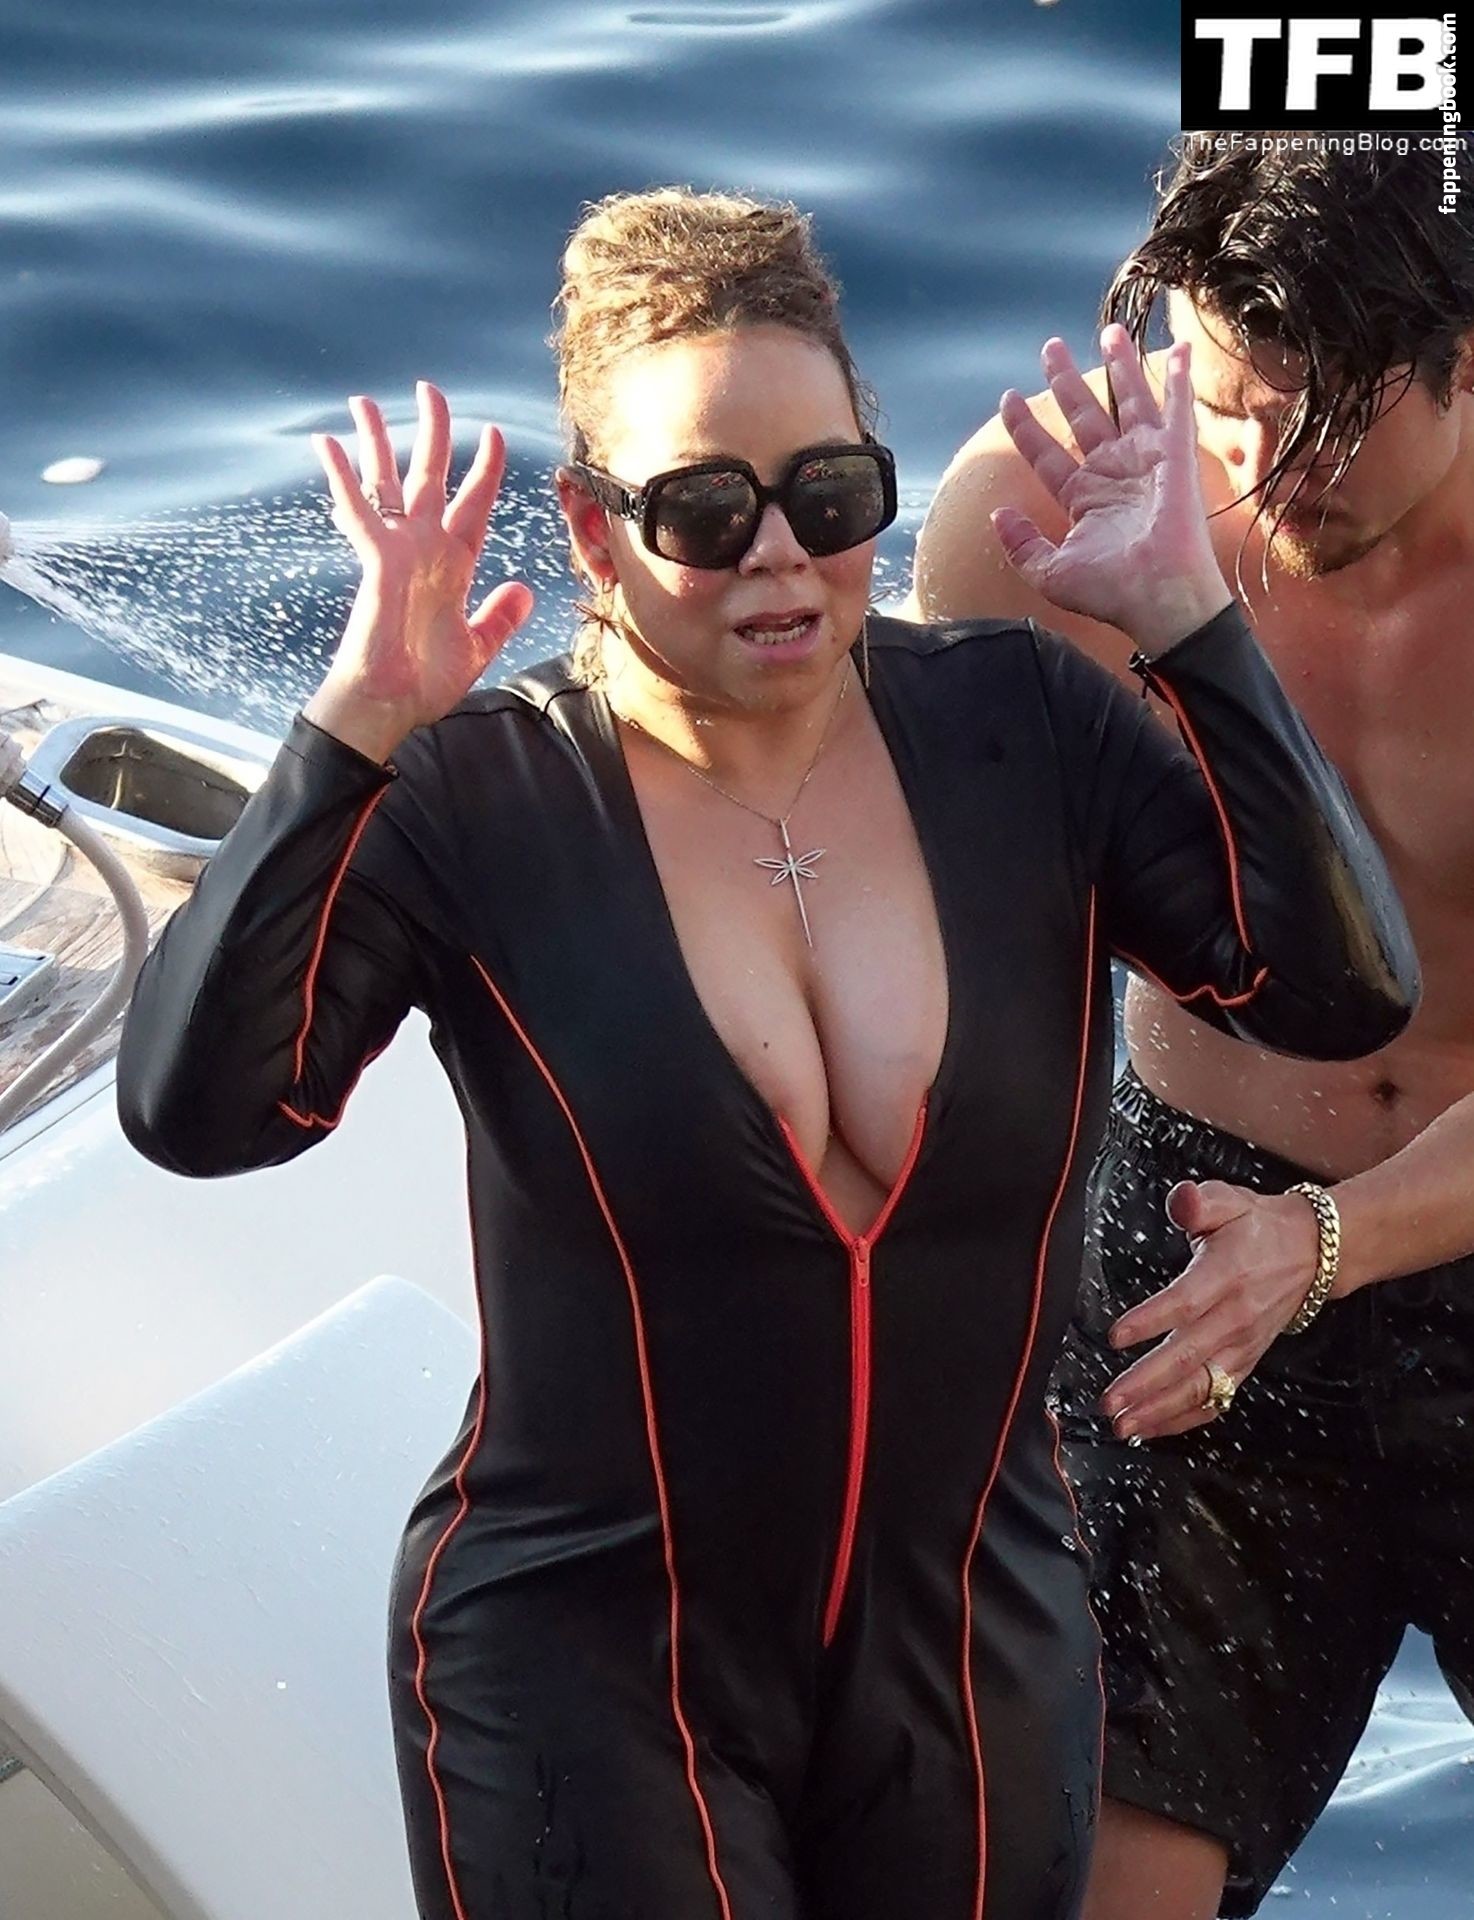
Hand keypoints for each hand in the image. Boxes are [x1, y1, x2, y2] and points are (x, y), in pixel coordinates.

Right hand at [306, 382, 534, 756]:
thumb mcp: (477, 646)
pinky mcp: (377, 560)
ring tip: (364, 401)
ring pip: (388, 481)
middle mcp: (424, 548)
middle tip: (429, 389)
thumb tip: (523, 589)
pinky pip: (359, 510)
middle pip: (429, 475)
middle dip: (433, 431)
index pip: (472, 504)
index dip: (484, 468)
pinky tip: (327, 444)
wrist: (391, 705)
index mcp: (452, 564)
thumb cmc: (423, 683)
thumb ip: (499, 616)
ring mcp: (398, 550)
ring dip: (378, 439)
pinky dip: (343, 477)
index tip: (491, 433)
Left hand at [992, 328, 1229, 653]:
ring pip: (1127, 401)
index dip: (1027, 426)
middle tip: (1051, 348)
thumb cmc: (1110, 592)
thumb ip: (1021, 544)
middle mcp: (1113, 473)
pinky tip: (1175, 349)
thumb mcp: (1050, 571)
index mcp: (1084, 498)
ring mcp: (1145, 461)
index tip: (1008, 399)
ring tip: (1110, 331)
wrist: (1157, 596)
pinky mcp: (1175, 455)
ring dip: (1120, 365)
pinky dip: (1177, 378)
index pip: (1048, 453)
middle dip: (1067, 381)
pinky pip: (1176, 408)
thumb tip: (998, 514)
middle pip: (1085, 415)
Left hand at [1098, 1178, 1324, 1440]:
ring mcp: (1241, 1347)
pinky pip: (1215, 1399)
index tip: (1116, 1335)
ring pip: (1201, 1388)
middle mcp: (1235, 1318)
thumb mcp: (1229, 1200)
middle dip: (1146, 1383)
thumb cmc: (1258, 1228)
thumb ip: (1200, 1202)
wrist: (1311, 1253)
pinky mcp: (1244, 1364)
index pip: (1186, 1303)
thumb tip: (1182, 1201)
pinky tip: (1153, 1427)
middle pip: (1188, 1357)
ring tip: (1123, 1423)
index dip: (1150, 1320)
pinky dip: (1184, 1418)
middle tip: (1110, 1400)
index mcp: (1226, 1276)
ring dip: (1160, 1411)